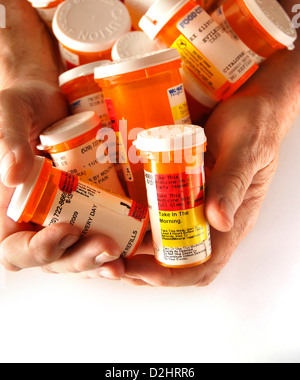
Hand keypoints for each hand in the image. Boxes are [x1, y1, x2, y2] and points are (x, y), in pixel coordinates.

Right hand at [0, 80, 123, 277]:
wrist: (55, 101)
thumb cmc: (25, 106)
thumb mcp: (9, 114)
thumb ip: (8, 141)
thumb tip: (12, 175)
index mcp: (9, 212)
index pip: (17, 249)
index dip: (40, 251)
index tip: (67, 230)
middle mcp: (36, 222)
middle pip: (56, 259)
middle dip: (82, 259)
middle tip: (109, 248)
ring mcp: (65, 219)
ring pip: (81, 255)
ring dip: (104, 262)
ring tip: (125, 258)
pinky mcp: (90, 211)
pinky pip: (102, 234)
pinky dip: (121, 245)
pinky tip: (140, 245)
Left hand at [121, 84, 281, 286]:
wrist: (250, 102)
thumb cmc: (254, 125)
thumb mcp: (245, 150)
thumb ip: (233, 182)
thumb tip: (219, 223)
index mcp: (232, 220)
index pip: (201, 266)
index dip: (169, 276)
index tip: (135, 270)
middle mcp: (210, 219)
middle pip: (175, 260)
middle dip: (139, 267)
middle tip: (105, 260)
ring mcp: (193, 204)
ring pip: (161, 239)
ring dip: (132, 247)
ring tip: (100, 243)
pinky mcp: (181, 187)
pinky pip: (157, 211)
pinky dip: (134, 219)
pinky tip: (111, 214)